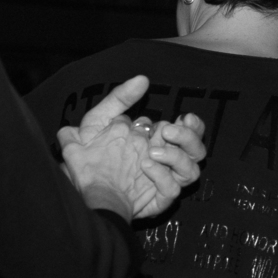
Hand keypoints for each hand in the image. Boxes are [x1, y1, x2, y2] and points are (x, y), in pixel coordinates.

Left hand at [58, 76, 205, 219]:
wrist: (81, 190)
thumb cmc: (91, 156)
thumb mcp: (98, 122)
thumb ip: (119, 99)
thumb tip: (142, 79)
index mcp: (160, 140)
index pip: (190, 129)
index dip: (192, 124)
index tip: (184, 117)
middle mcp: (168, 160)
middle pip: (197, 149)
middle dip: (188, 138)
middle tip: (167, 132)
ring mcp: (166, 180)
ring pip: (192, 170)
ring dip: (176, 157)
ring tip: (151, 153)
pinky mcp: (160, 199)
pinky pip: (173, 189)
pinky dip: (162, 177)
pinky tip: (145, 168)